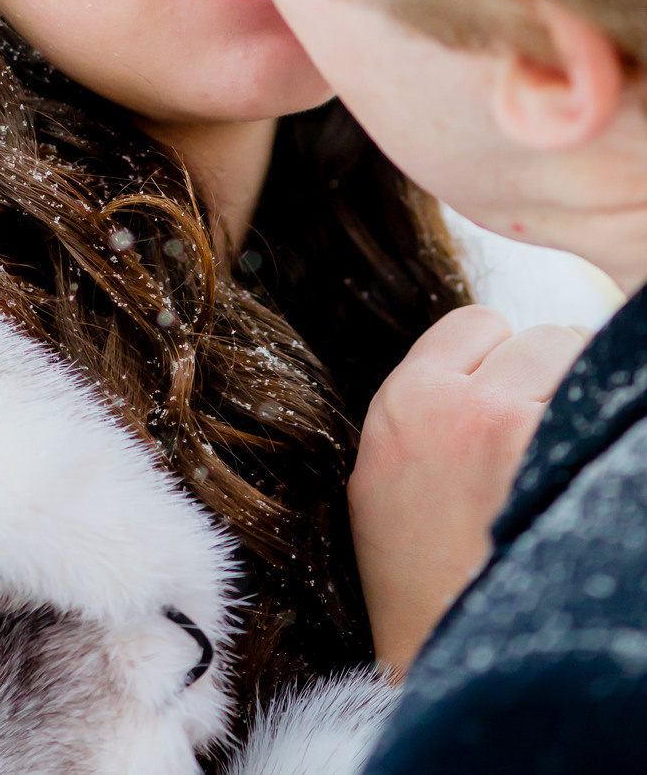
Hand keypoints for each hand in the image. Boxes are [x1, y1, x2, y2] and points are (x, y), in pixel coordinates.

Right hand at [348, 305, 588, 676]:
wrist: (443, 663)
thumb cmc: (418, 583)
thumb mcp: (381, 478)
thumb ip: (420, 407)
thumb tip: (482, 359)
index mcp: (401, 404)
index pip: (475, 324)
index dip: (496, 361)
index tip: (500, 407)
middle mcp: (455, 406)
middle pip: (538, 339)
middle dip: (547, 380)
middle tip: (537, 446)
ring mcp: (512, 429)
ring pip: (579, 364)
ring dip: (580, 401)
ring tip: (558, 465)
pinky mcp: (559, 460)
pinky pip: (605, 407)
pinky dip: (604, 433)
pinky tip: (582, 478)